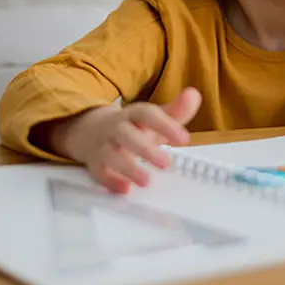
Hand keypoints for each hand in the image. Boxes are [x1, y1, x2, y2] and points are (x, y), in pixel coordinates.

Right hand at [49, 87, 201, 192]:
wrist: (90, 129)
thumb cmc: (132, 126)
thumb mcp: (153, 118)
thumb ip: (176, 111)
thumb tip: (194, 95)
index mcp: (133, 114)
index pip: (146, 114)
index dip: (165, 125)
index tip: (184, 139)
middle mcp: (115, 128)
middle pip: (125, 134)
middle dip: (145, 149)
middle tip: (166, 163)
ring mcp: (102, 145)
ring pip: (109, 154)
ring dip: (127, 168)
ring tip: (146, 181)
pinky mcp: (94, 163)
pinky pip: (97, 172)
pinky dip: (109, 181)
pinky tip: (124, 189)